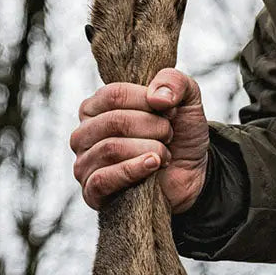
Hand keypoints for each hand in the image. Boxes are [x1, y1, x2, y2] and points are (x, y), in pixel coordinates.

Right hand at [70, 68, 209, 211]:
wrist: (190, 173)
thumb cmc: (179, 132)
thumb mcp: (186, 98)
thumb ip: (173, 81)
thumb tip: (156, 96)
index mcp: (97, 106)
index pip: (114, 94)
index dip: (147, 100)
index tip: (171, 109)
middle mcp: (84, 134)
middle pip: (113, 121)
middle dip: (152, 126)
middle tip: (169, 134)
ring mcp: (84, 164)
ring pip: (110, 148)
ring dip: (149, 148)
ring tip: (165, 153)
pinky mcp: (93, 193)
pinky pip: (104, 179)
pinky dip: (134, 170)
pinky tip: (153, 165)